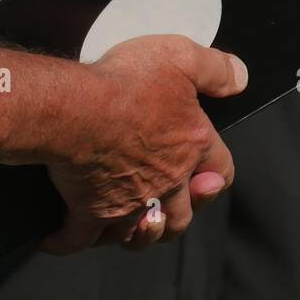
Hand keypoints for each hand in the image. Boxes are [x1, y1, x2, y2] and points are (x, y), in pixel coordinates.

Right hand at [42, 35, 246, 253]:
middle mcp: (164, 182)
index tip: (206, 176)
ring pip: (137, 235)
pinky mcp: (89, 212)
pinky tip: (59, 235)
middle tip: (164, 207)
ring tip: (127, 224)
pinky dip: (68, 240)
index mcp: (190, 146)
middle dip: (175, 216)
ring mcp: (127, 203)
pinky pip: (78, 239)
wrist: (75, 109)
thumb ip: (216, 69)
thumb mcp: (181, 58)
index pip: (220, 170)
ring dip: (135, 233)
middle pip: (180, 217)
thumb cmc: (125, 84)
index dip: (215, 174)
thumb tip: (240, 79)